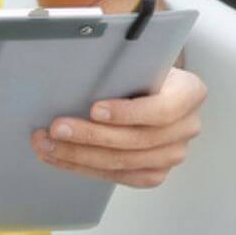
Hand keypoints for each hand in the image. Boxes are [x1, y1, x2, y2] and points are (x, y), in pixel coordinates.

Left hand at [30, 66, 206, 187]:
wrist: (149, 85)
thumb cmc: (139, 69)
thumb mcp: (137, 57)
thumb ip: (120, 62)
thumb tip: (79, 60)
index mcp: (189, 92)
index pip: (161, 109)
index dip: (127, 113)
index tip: (94, 109)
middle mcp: (186, 127)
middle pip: (136, 140)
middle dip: (90, 136)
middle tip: (56, 128)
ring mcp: (172, 153)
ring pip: (123, 162)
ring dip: (78, 155)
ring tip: (46, 144)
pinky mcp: (153, 171)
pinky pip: (117, 176)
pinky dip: (83, 167)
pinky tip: (58, 157)